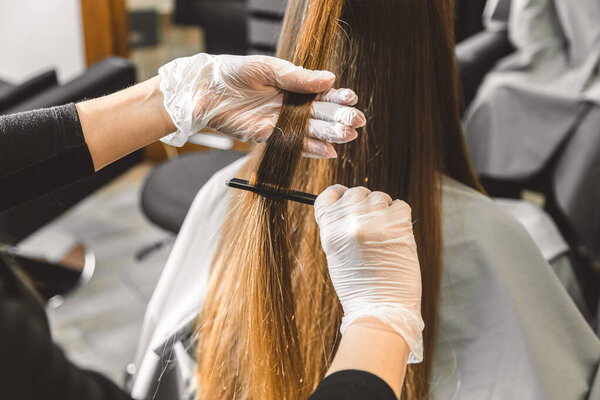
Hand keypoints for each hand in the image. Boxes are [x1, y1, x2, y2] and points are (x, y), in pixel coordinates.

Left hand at [158, 53, 365, 156]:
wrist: (207, 91)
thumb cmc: (235, 73)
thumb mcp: (268, 68)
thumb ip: (298, 77)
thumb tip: (330, 79)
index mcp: (294, 86)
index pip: (322, 93)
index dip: (338, 96)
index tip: (351, 98)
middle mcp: (292, 105)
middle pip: (322, 114)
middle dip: (341, 117)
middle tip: (357, 121)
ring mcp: (283, 122)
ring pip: (312, 131)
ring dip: (331, 135)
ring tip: (348, 135)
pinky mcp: (270, 137)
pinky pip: (295, 145)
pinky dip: (311, 149)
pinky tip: (328, 151)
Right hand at [314, 185, 423, 362]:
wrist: (380, 310)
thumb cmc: (360, 288)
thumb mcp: (337, 255)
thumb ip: (341, 228)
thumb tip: (354, 206)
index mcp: (329, 231)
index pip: (329, 195)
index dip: (339, 194)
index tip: (347, 197)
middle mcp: (348, 222)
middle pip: (357, 192)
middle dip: (366, 204)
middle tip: (374, 225)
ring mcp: (373, 222)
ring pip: (380, 197)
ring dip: (385, 211)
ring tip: (386, 235)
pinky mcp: (397, 225)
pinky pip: (401, 206)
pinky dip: (401, 218)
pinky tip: (398, 237)